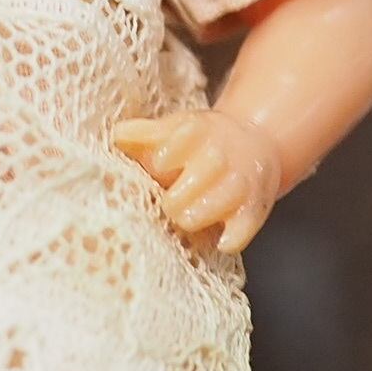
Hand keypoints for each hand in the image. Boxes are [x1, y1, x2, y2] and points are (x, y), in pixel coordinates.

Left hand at [112, 109, 286, 254]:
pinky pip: (246, 226)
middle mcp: (222, 155)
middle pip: (206, 169)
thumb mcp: (174, 129)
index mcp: (199, 131)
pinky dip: (233, 236)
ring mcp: (240, 183)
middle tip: (168, 204)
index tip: (159, 165)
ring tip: (185, 219)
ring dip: (201, 213)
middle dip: (180, 193)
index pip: (186, 137)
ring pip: (224, 197)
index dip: (168, 155)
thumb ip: (144, 134)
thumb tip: (118, 136)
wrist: (252, 147)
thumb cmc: (202, 143)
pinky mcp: (252, 210)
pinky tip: (219, 241)